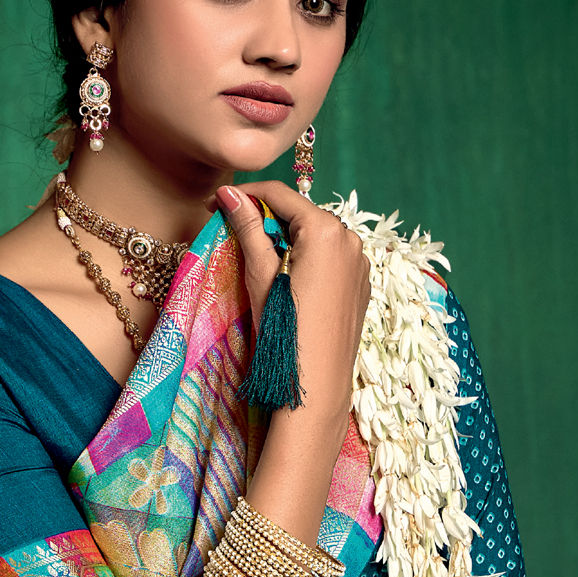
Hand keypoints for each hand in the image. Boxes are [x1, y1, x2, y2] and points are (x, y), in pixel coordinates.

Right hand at [213, 180, 368, 423]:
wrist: (318, 383)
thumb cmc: (286, 329)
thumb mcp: (261, 274)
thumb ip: (247, 227)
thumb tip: (228, 193)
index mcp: (326, 230)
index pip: (280, 195)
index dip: (244, 196)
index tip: (217, 205)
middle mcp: (350, 239)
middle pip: (300, 214)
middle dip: (266, 220)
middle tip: (234, 235)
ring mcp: (360, 263)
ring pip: (316, 236)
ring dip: (287, 240)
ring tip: (261, 263)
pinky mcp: (361, 284)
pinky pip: (331, 258)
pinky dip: (308, 259)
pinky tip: (289, 282)